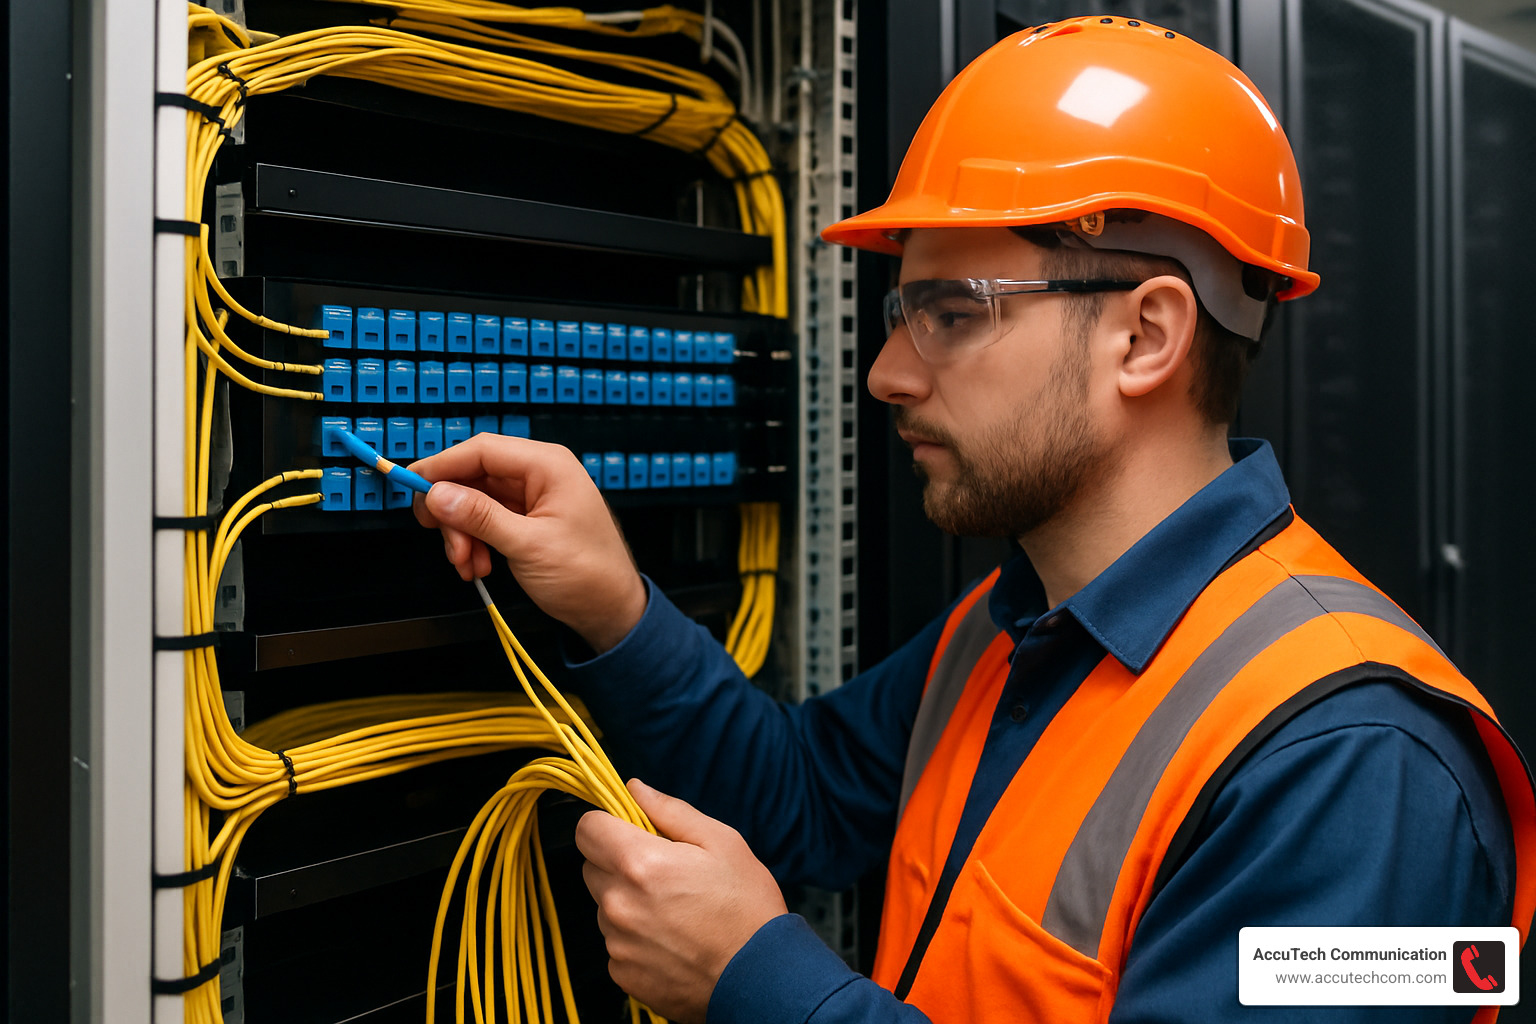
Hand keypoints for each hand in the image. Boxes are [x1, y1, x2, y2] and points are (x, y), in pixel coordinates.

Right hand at [409, 434, 646, 653]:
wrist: (611, 610)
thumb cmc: (588, 574)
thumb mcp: (528, 545)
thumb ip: (481, 517)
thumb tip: (438, 494)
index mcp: (547, 466)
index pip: (482, 450)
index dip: (442, 466)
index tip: (411, 485)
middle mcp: (539, 474)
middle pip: (474, 476)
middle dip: (454, 512)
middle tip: (443, 541)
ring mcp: (532, 497)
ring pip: (475, 501)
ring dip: (463, 534)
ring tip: (468, 566)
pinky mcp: (527, 518)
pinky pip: (487, 520)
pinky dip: (475, 542)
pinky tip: (479, 567)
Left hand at [576, 779, 788, 1023]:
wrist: (761, 977)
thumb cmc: (747, 907)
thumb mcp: (721, 842)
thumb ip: (670, 811)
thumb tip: (634, 789)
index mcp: (640, 863)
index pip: (586, 828)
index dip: (606, 823)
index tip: (628, 830)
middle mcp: (619, 904)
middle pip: (592, 866)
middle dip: (618, 862)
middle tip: (663, 872)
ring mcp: (618, 943)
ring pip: (605, 906)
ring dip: (628, 901)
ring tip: (674, 911)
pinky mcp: (623, 974)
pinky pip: (616, 943)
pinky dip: (635, 938)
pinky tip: (671, 940)